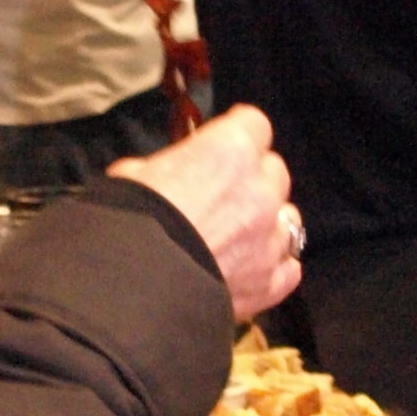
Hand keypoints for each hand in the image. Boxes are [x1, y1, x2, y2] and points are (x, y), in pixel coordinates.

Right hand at [110, 105, 299, 321]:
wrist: (133, 291)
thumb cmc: (128, 221)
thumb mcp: (134, 175)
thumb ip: (166, 166)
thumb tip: (165, 174)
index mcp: (230, 151)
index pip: (254, 125)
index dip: (236, 135)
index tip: (221, 146)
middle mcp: (261, 191)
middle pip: (274, 171)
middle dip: (253, 179)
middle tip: (223, 194)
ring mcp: (271, 239)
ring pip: (288, 219)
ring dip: (268, 222)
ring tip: (240, 235)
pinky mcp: (270, 282)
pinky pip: (288, 268)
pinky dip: (274, 266)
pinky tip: (253, 268)